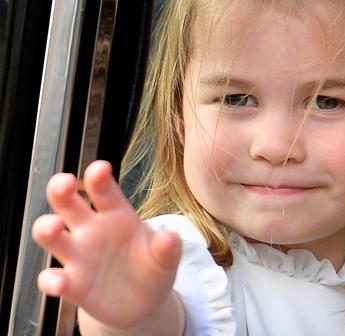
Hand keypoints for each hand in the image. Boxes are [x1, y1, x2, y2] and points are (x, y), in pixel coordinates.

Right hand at [32, 161, 180, 330]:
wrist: (144, 304)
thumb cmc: (152, 268)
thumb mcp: (166, 258)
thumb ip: (168, 247)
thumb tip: (170, 236)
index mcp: (117, 215)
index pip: (105, 192)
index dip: (99, 178)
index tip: (99, 168)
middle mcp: (92, 230)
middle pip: (68, 203)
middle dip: (60, 189)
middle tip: (64, 183)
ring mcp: (79, 256)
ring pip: (50, 235)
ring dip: (46, 228)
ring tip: (54, 226)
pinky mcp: (72, 284)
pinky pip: (51, 278)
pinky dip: (51, 280)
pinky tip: (59, 283)